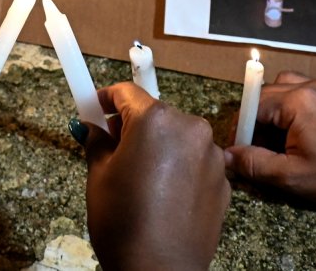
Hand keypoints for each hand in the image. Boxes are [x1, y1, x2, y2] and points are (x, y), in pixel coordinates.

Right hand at [81, 83, 228, 270]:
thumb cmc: (124, 222)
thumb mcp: (99, 175)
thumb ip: (97, 141)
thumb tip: (92, 127)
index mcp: (155, 120)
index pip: (126, 92)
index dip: (105, 98)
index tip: (93, 107)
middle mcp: (190, 128)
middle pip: (155, 114)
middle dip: (132, 126)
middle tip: (112, 147)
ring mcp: (212, 155)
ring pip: (177, 138)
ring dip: (159, 147)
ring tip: (140, 177)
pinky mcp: (224, 181)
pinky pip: (195, 162)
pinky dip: (178, 168)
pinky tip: (162, 194)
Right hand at [224, 71, 315, 203]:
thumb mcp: (291, 175)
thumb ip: (255, 163)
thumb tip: (228, 157)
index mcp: (297, 101)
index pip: (253, 106)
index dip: (241, 129)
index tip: (239, 149)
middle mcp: (311, 86)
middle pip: (267, 94)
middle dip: (256, 120)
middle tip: (257, 148)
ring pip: (285, 87)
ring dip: (274, 109)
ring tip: (278, 138)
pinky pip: (305, 91)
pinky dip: (294, 106)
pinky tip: (299, 130)